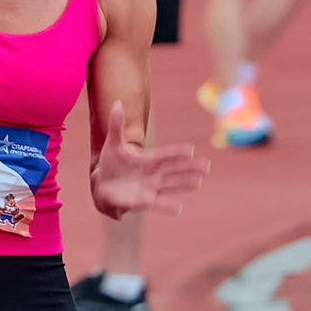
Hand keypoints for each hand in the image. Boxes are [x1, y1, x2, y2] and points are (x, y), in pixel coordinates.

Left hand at [90, 100, 208, 218]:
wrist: (102, 184)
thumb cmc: (110, 163)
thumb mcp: (113, 143)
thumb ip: (117, 125)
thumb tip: (117, 103)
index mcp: (149, 159)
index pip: (167, 155)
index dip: (178, 152)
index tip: (191, 150)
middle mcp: (154, 173)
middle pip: (175, 170)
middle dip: (191, 168)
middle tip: (207, 166)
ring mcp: (151, 187)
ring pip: (171, 185)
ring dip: (184, 184)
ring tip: (198, 182)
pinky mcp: (144, 201)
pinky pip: (158, 203)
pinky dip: (167, 206)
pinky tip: (179, 208)